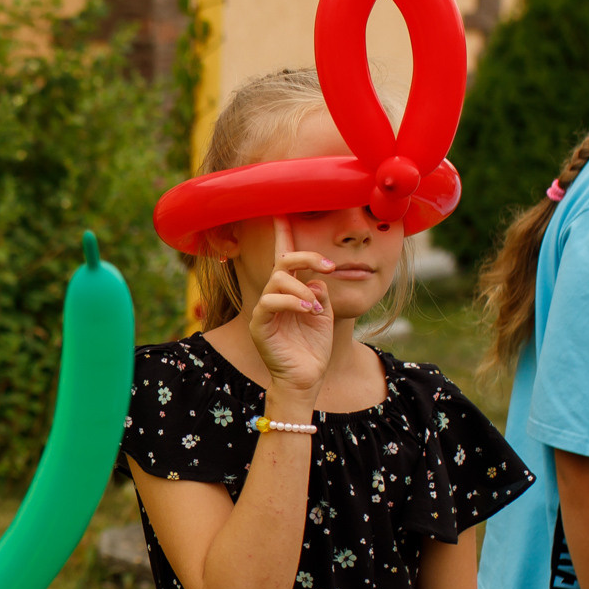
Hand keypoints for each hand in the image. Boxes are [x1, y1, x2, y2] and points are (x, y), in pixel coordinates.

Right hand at [247, 218, 333, 399]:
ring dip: (302, 289)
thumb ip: (321, 291)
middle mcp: (275, 294)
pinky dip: (292, 301)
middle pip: (284, 260)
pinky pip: (270, 301)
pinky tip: (307, 311)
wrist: (306, 378)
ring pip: (278, 279)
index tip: (281, 210)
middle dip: (307, 257)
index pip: (284, 255)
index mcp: (290, 289)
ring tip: (316, 307)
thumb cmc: (314, 347)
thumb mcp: (325, 313)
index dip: (282, 232)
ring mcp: (265, 308)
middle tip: (329, 267)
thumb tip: (316, 279)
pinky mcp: (259, 323)